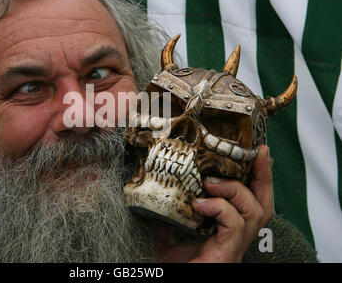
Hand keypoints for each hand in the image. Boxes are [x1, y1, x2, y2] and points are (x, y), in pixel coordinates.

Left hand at [153, 145, 273, 262]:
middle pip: (263, 204)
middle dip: (264, 176)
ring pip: (255, 212)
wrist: (169, 282)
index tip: (257, 153)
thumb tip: (158, 193)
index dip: (257, 177)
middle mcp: (236, 239)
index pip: (249, 202)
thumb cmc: (172, 266)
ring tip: (212, 181)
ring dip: (236, 190)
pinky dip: (221, 209)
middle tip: (260, 154)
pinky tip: (201, 203)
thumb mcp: (166, 235)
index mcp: (226, 232)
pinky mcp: (227, 255)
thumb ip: (167, 215)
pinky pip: (235, 226)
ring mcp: (234, 248)